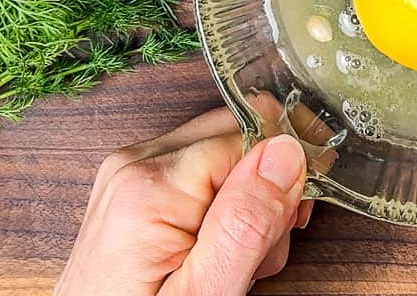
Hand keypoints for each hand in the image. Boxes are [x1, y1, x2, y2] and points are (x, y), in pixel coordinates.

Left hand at [55, 107, 310, 295]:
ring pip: (226, 151)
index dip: (278, 184)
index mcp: (151, 187)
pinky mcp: (136, 183)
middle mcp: (135, 165)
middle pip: (238, 137)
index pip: (251, 140)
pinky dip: (222, 205)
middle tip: (253, 250)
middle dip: (264, 190)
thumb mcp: (205, 293)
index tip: (275, 228)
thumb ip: (246, 222)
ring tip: (231, 260)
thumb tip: (285, 154)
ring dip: (246, 202)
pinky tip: (214, 247)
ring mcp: (131, 171)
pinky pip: (203, 167)